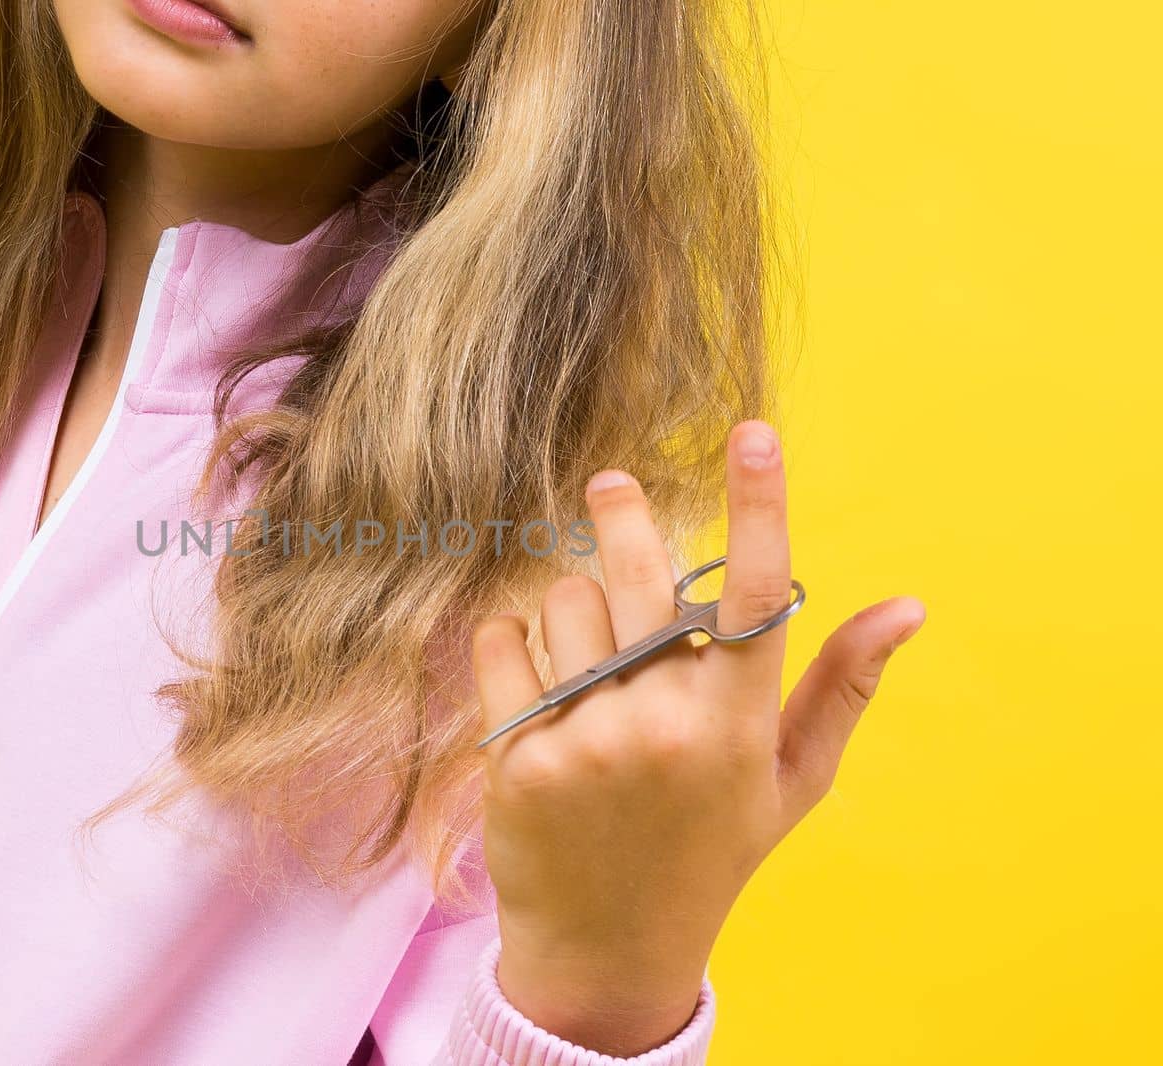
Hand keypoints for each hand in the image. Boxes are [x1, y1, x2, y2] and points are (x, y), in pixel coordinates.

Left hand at [472, 420, 925, 1056]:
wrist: (608, 946)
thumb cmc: (709, 848)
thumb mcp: (790, 782)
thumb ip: (842, 688)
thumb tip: (906, 605)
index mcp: (740, 723)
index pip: (761, 594)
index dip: (762, 505)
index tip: (756, 432)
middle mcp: (667, 724)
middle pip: (638, 573)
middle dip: (620, 513)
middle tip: (610, 483)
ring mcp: (588, 740)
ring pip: (562, 602)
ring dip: (569, 608)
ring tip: (586, 656)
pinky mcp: (518, 755)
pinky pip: (499, 643)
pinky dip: (508, 642)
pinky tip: (532, 677)